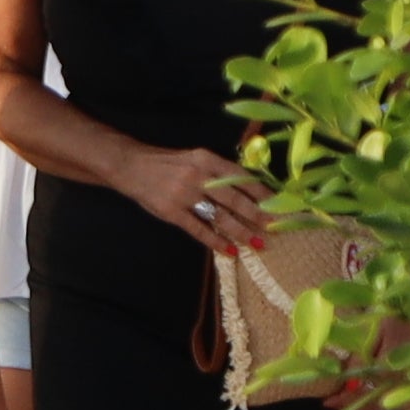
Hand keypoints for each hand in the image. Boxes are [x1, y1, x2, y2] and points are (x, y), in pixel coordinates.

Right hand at [119, 144, 273, 252]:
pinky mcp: (172, 212)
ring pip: (220, 217)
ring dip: (241, 232)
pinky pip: (199, 230)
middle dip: (257, 216)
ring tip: (258, 244)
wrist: (130, 165)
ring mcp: (184, 195)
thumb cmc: (167, 163)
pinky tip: (230, 250)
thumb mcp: (194, 158)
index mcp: (205, 159)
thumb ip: (218, 172)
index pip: (240, 177)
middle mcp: (197, 175)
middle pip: (234, 199)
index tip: (279, 205)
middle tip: (274, 228)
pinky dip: (216, 241)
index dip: (261, 193)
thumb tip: (250, 191)